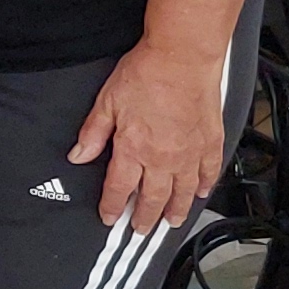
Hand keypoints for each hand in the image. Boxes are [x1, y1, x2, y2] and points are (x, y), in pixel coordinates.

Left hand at [73, 38, 229, 229]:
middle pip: (152, 198)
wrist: (182, 59)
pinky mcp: (210, 143)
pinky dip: (204, 186)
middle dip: (144, 218)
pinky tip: (200, 193)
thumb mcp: (107, 103)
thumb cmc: (144, 75)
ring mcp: (189, 153)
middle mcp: (162, 158)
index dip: (112, 207)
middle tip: (141, 230)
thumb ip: (93, 134)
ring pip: (182, 192)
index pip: (119, 188)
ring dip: (176, 210)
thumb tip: (78, 156)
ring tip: (170, 222)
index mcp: (133, 149)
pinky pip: (208, 173)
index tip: (110, 218)